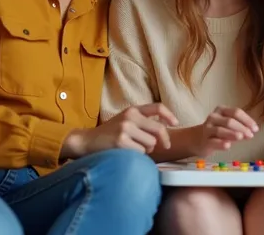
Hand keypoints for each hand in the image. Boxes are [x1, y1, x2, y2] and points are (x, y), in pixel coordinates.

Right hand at [61, 103, 178, 158]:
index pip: (158, 107)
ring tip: (135, 149)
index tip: (176, 124)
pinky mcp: (121, 142)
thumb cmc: (110, 133)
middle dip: (163, 140)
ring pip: (151, 143)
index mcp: (133, 110)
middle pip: (159, 129)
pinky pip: (141, 152)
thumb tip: (164, 131)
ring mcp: (125, 129)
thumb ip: (142, 121)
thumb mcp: (125, 120)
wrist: (87, 141)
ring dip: (147, 150)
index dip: (170, 115)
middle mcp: (130, 116)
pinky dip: (137, 155)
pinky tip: (127, 153)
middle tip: (164, 147)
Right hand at [196, 106, 258, 156]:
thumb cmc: (217, 131)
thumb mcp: (228, 125)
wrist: (197, 139)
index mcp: (221, 110)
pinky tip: (227, 146)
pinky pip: (213, 141)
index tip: (256, 129)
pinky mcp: (204, 141)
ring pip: (220, 130)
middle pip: (229, 121)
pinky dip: (221, 143)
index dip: (247, 120)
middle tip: (251, 135)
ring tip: (241, 137)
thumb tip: (253, 131)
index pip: (236, 112)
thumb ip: (240, 127)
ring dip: (232, 134)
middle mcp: (213, 117)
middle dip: (242, 128)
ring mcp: (207, 129)